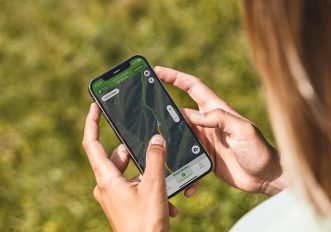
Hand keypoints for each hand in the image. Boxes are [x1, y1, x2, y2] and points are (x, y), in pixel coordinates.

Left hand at [82, 103, 178, 231]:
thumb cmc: (145, 223)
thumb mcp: (154, 186)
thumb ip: (156, 159)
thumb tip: (156, 139)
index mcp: (106, 178)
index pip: (92, 143)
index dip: (92, 122)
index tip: (95, 106)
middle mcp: (106, 185)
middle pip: (118, 156)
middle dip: (137, 154)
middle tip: (154, 153)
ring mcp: (114, 194)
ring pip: (130, 171)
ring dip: (148, 174)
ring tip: (165, 185)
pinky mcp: (122, 202)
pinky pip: (134, 185)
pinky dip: (148, 187)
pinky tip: (166, 201)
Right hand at [155, 67, 285, 194]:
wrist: (265, 177)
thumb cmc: (259, 150)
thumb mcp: (242, 130)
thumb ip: (220, 119)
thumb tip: (192, 116)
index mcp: (216, 110)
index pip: (192, 87)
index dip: (175, 77)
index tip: (157, 71)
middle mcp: (208, 123)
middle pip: (180, 112)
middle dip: (163, 110)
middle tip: (146, 113)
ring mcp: (204, 140)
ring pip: (179, 136)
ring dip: (170, 141)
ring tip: (158, 148)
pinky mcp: (204, 157)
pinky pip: (188, 159)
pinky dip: (184, 169)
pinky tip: (185, 182)